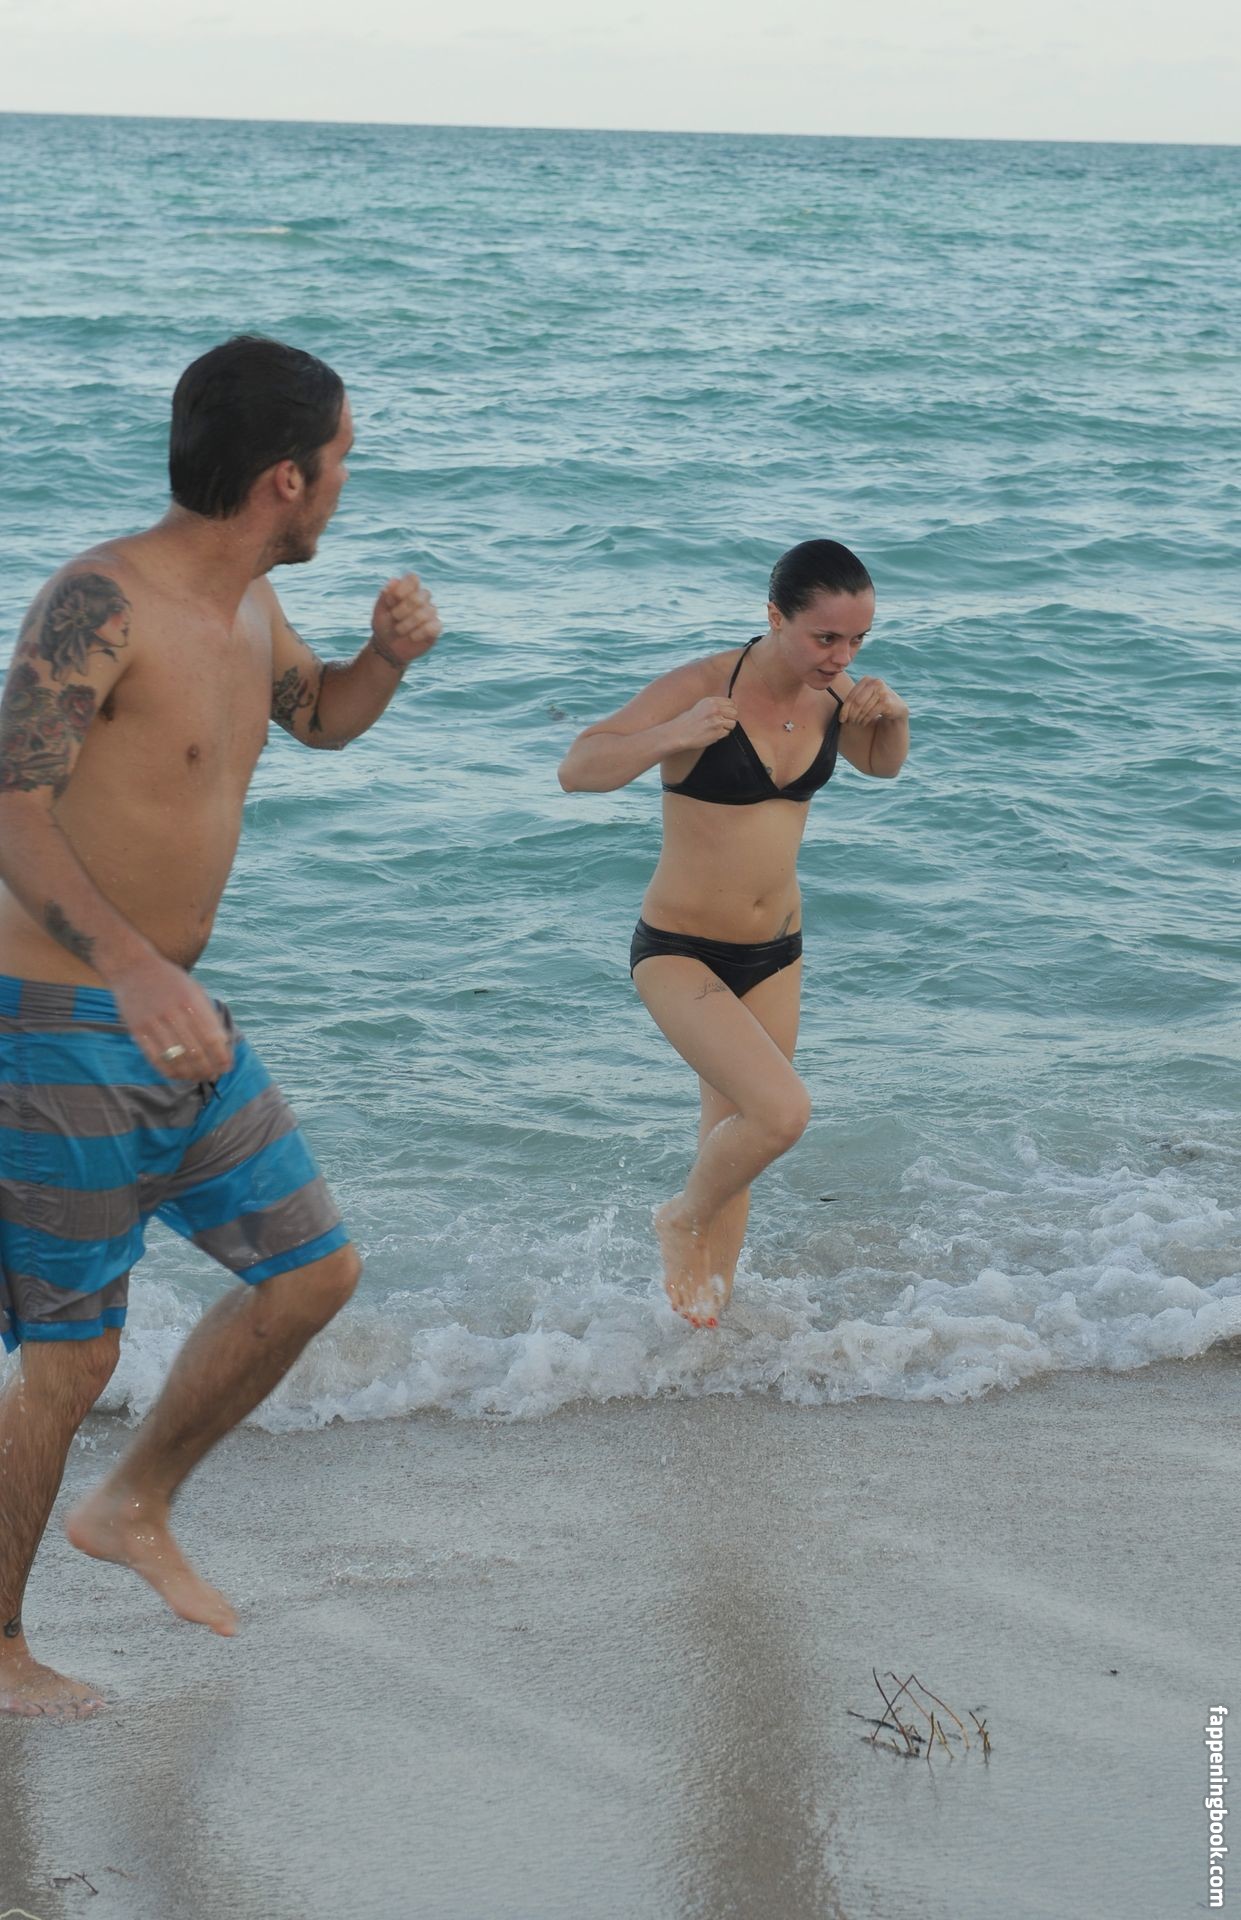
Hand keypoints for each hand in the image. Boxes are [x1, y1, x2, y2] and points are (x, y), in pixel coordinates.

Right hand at [110, 952, 233, 1082]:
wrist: (133, 967)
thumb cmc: (170, 981)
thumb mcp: (195, 990)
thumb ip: (208, 1016)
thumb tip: (224, 1046)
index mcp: (192, 1002)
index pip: (213, 1039)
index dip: (222, 1057)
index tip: (227, 1066)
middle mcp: (173, 1013)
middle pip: (197, 1052)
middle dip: (209, 1069)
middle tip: (214, 1075)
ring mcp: (153, 1023)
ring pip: (177, 1060)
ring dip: (191, 1074)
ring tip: (199, 1077)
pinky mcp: (137, 1031)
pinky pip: (156, 1060)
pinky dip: (170, 1072)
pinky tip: (179, 1075)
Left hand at [370, 574, 440, 669]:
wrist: (388, 648)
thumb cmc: (384, 626)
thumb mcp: (380, 611)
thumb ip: (385, 595)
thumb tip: (394, 581)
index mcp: (407, 590)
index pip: (413, 578)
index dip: (404, 587)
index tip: (392, 600)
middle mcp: (421, 599)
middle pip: (421, 596)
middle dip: (404, 609)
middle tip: (394, 617)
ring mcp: (430, 613)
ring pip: (427, 612)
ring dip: (409, 623)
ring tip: (399, 630)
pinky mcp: (435, 627)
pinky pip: (434, 626)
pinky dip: (420, 633)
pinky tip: (412, 637)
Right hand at [671, 697, 739, 751]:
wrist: (679, 733)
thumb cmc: (688, 721)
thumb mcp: (701, 706)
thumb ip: (715, 705)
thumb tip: (729, 708)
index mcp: (711, 701)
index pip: (731, 703)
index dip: (730, 710)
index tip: (726, 715)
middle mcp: (715, 709)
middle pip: (734, 713)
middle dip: (730, 718)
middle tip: (722, 723)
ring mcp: (717, 720)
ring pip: (733, 723)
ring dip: (727, 727)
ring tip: (716, 729)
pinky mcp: (717, 732)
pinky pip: (727, 733)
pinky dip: (722, 734)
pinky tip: (713, 734)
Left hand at [838, 677, 906, 727]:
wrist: (896, 707)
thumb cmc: (876, 702)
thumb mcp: (865, 697)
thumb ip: (854, 700)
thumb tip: (840, 713)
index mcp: (867, 680)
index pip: (851, 696)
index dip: (845, 709)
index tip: (841, 719)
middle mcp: (875, 682)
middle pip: (856, 702)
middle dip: (851, 714)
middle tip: (849, 722)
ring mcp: (882, 691)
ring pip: (863, 709)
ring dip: (858, 719)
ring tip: (856, 723)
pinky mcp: (886, 701)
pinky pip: (870, 713)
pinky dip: (865, 720)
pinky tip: (863, 723)